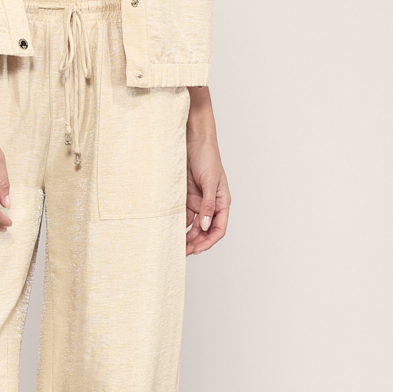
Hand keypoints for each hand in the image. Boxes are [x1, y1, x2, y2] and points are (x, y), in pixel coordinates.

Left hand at [185, 92, 229, 255]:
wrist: (193, 141)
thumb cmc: (207, 158)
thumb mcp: (210, 182)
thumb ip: (208, 205)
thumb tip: (204, 226)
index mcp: (222, 202)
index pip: (218, 228)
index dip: (208, 241)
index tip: (197, 249)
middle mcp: (210, 205)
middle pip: (204, 230)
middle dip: (196, 242)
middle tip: (183, 251)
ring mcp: (198, 201)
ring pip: (193, 225)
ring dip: (186, 236)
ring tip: (176, 244)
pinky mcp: (185, 197)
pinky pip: (182, 215)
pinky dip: (178, 224)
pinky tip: (170, 230)